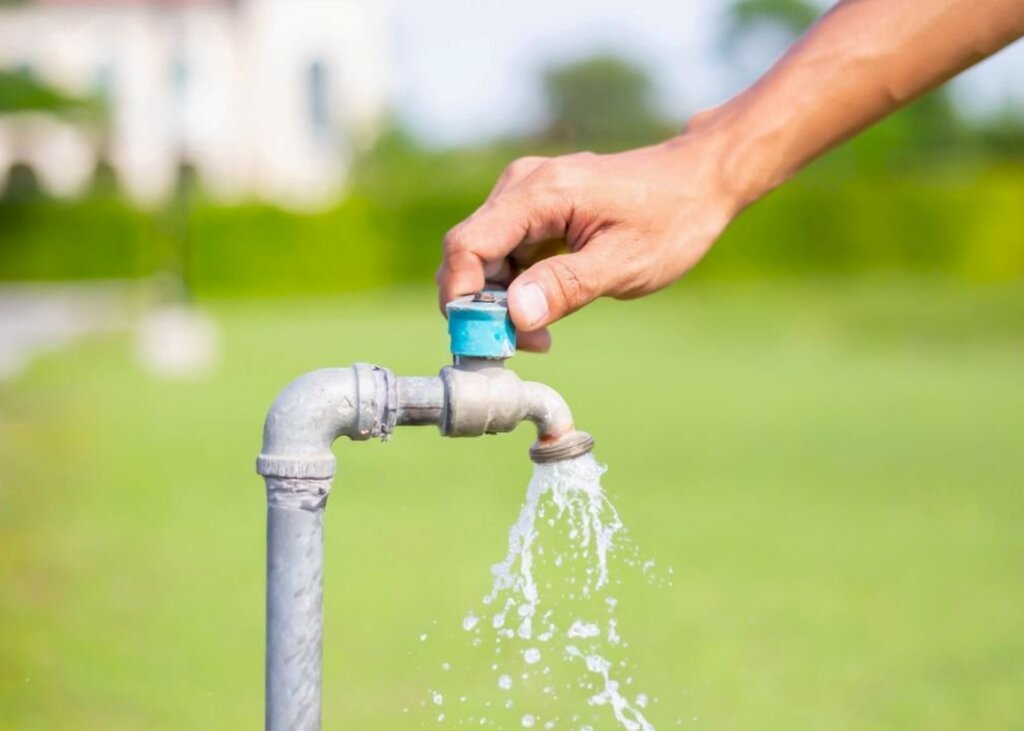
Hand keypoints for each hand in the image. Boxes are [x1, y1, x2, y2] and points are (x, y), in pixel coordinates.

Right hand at [436, 132, 746, 350]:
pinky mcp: (536, 208)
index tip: (483, 339)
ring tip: (542, 333)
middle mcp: (522, 186)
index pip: (467, 245)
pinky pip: (506, 251)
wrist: (700, 181)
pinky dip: (515, 286)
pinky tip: (544, 308)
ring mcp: (526, 194)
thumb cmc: (671, 219)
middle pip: (470, 253)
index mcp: (540, 193)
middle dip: (483, 306)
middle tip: (523, 344)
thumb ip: (565, 287)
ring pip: (485, 256)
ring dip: (500, 301)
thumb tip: (513, 315)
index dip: (461, 296)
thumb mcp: (623, 263)